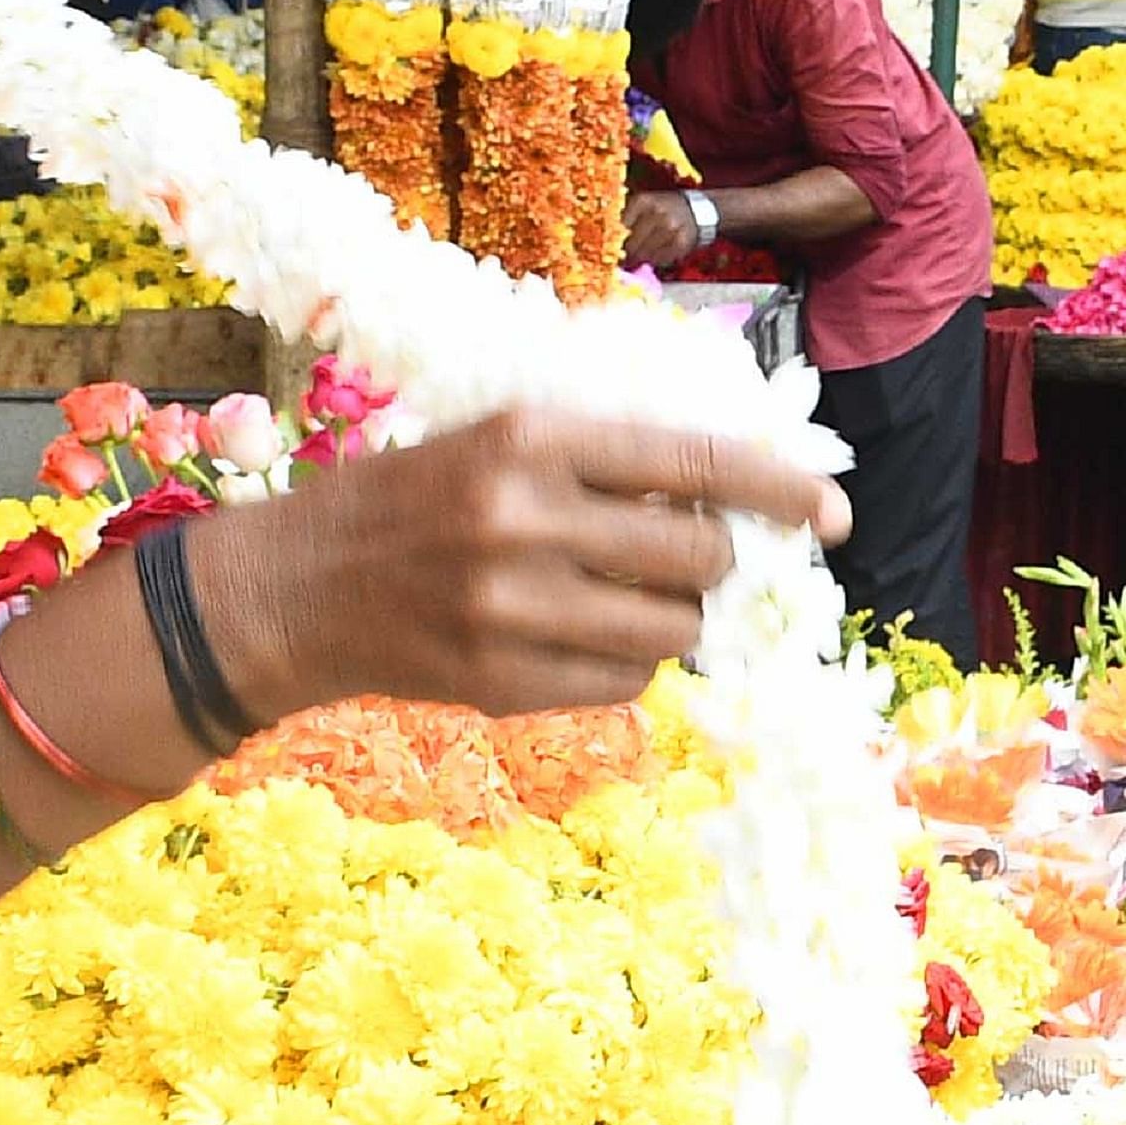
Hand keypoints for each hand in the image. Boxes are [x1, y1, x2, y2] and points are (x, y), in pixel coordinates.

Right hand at [206, 406, 842, 719]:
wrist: (295, 588)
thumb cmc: (416, 499)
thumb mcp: (500, 439)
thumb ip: (607, 459)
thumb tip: (737, 493)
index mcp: (531, 438)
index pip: (695, 461)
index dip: (779, 488)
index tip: (830, 510)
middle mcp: (524, 520)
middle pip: (699, 557)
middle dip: (715, 561)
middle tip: (693, 558)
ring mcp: (512, 610)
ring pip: (674, 632)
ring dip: (677, 618)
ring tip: (631, 597)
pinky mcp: (502, 683)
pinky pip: (624, 686)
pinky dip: (626, 665)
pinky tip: (579, 636)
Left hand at [619, 187, 709, 272]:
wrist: (695, 210)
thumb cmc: (662, 208)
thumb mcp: (644, 205)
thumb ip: (626, 219)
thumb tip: (607, 242)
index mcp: (643, 201)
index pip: (620, 227)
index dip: (614, 241)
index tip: (612, 249)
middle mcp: (657, 213)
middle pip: (632, 244)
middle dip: (626, 254)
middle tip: (624, 260)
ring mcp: (671, 229)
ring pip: (645, 255)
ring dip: (640, 259)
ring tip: (639, 259)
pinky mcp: (681, 243)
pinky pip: (661, 260)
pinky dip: (655, 261)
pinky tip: (655, 256)